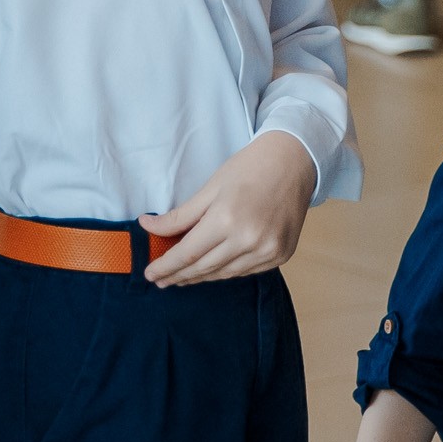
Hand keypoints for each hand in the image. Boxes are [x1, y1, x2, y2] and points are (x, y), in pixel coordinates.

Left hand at [144, 130, 316, 284]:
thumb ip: (179, 215)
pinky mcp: (280, 255)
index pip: (187, 253)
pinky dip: (226, 272)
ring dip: (200, 277)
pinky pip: (245, 272)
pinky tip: (213, 269)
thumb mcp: (210, 187)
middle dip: (179, 275)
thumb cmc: (250, 168)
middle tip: (161, 280)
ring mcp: (268, 251)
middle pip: (203, 267)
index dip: (166, 266)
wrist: (295, 162)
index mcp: (226, 219)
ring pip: (224, 274)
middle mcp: (249, 240)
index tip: (150, 274)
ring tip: (182, 277)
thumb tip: (147, 227)